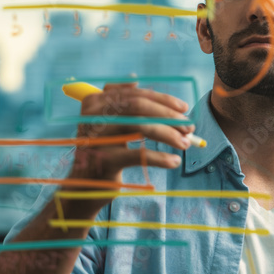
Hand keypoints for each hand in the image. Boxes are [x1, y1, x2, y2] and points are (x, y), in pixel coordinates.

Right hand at [68, 83, 193, 204]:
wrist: (85, 185)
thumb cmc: (104, 151)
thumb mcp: (110, 124)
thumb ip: (124, 105)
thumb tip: (149, 87)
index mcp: (95, 102)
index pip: (135, 94)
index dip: (162, 99)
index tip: (184, 108)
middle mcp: (93, 116)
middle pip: (139, 106)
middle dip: (169, 115)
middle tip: (189, 127)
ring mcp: (98, 137)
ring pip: (141, 127)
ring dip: (169, 134)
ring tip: (184, 144)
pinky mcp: (105, 160)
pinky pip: (140, 155)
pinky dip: (160, 158)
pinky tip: (174, 161)